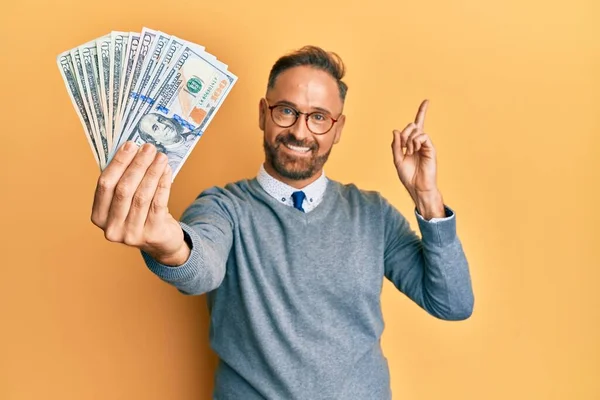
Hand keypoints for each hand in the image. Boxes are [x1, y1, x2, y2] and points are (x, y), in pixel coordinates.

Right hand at [91, 142, 188, 265]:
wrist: (161, 242)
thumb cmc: (141, 215)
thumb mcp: (126, 202)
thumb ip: (123, 181)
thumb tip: (134, 150)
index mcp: (98, 216)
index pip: (105, 185)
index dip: (118, 163)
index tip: (130, 145)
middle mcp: (112, 228)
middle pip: (124, 189)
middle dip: (137, 165)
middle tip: (148, 148)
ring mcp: (131, 234)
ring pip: (142, 196)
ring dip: (152, 172)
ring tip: (160, 157)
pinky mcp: (152, 235)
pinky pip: (158, 204)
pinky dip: (163, 184)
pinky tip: (167, 171)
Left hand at [392, 100, 444, 217]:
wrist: (417, 187)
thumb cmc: (408, 176)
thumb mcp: (397, 159)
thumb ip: (396, 145)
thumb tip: (396, 130)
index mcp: (412, 144)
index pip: (417, 125)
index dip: (422, 112)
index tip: (427, 101)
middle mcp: (420, 142)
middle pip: (412, 126)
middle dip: (405, 132)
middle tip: (404, 146)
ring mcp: (426, 145)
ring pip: (417, 130)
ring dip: (409, 139)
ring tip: (409, 151)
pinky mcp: (431, 148)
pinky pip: (422, 136)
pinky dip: (415, 141)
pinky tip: (413, 150)